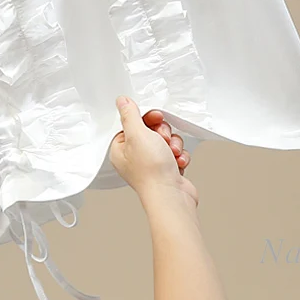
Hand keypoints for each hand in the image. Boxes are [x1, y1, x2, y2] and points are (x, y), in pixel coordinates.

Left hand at [109, 95, 198, 209]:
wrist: (172, 197)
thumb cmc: (152, 172)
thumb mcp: (137, 134)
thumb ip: (130, 115)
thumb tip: (122, 102)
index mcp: (121, 149)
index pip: (131, 124)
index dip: (145, 118)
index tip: (155, 117)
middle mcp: (134, 157)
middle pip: (150, 130)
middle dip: (162, 132)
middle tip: (162, 138)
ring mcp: (151, 164)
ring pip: (165, 140)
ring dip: (172, 144)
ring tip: (171, 153)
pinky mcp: (167, 170)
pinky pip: (175, 152)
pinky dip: (179, 155)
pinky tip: (177, 162)